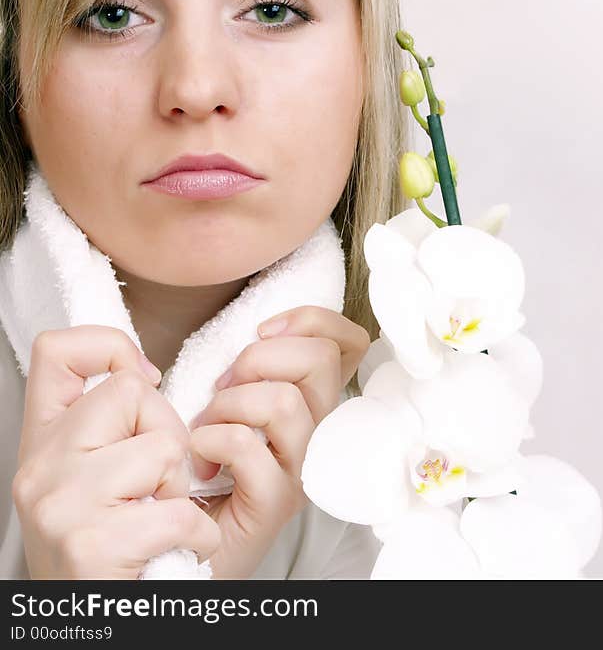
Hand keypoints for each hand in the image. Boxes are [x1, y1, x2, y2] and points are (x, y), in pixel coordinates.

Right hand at [13, 326, 220, 578]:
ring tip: (159, 520)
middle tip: (157, 485)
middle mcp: (39, 469)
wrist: (99, 625)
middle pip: (132, 392)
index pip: (57, 351)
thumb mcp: (98, 475)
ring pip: (163, 448)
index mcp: (42, 444)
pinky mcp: (91, 544)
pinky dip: (197, 534)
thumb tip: (142, 373)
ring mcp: (59, 505)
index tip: (144, 380)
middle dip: (168, 434)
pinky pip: (180, 510)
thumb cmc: (114, 549)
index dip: (109, 346)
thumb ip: (110, 424)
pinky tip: (176, 551)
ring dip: (181, 489)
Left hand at [188, 306, 369, 578]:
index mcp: (314, 403)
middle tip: (223, 387)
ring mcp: (303, 468)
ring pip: (284, 401)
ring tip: (203, 428)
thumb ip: (254, 367)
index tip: (264, 332)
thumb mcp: (232, 399)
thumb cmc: (201, 464)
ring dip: (228, 404)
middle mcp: (320, 433)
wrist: (183, 541)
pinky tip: (196, 460)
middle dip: (259, 357)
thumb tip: (262, 330)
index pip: (350, 343)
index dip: (313, 321)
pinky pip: (248, 448)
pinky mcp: (275, 502)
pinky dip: (210, 441)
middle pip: (321, 359)